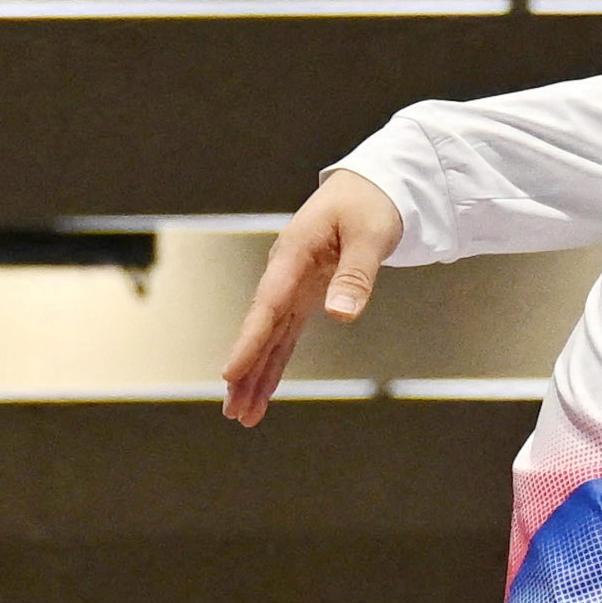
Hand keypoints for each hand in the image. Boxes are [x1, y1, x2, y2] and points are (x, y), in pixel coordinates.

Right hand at [216, 171, 404, 426]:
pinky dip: (274, 364)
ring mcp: (292, 286)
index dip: (249, 341)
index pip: (267, 304)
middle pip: (260, 328)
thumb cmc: (370, 203)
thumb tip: (342, 314)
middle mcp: (284, 272)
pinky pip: (284, 336)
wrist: (370, 187)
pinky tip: (262, 393)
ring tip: (242, 415)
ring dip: (255, 376)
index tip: (230, 373)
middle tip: (233, 409)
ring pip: (268, 338)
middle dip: (245, 370)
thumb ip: (356, 273)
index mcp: (293, 252)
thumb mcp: (370, 234)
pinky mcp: (304, 297)